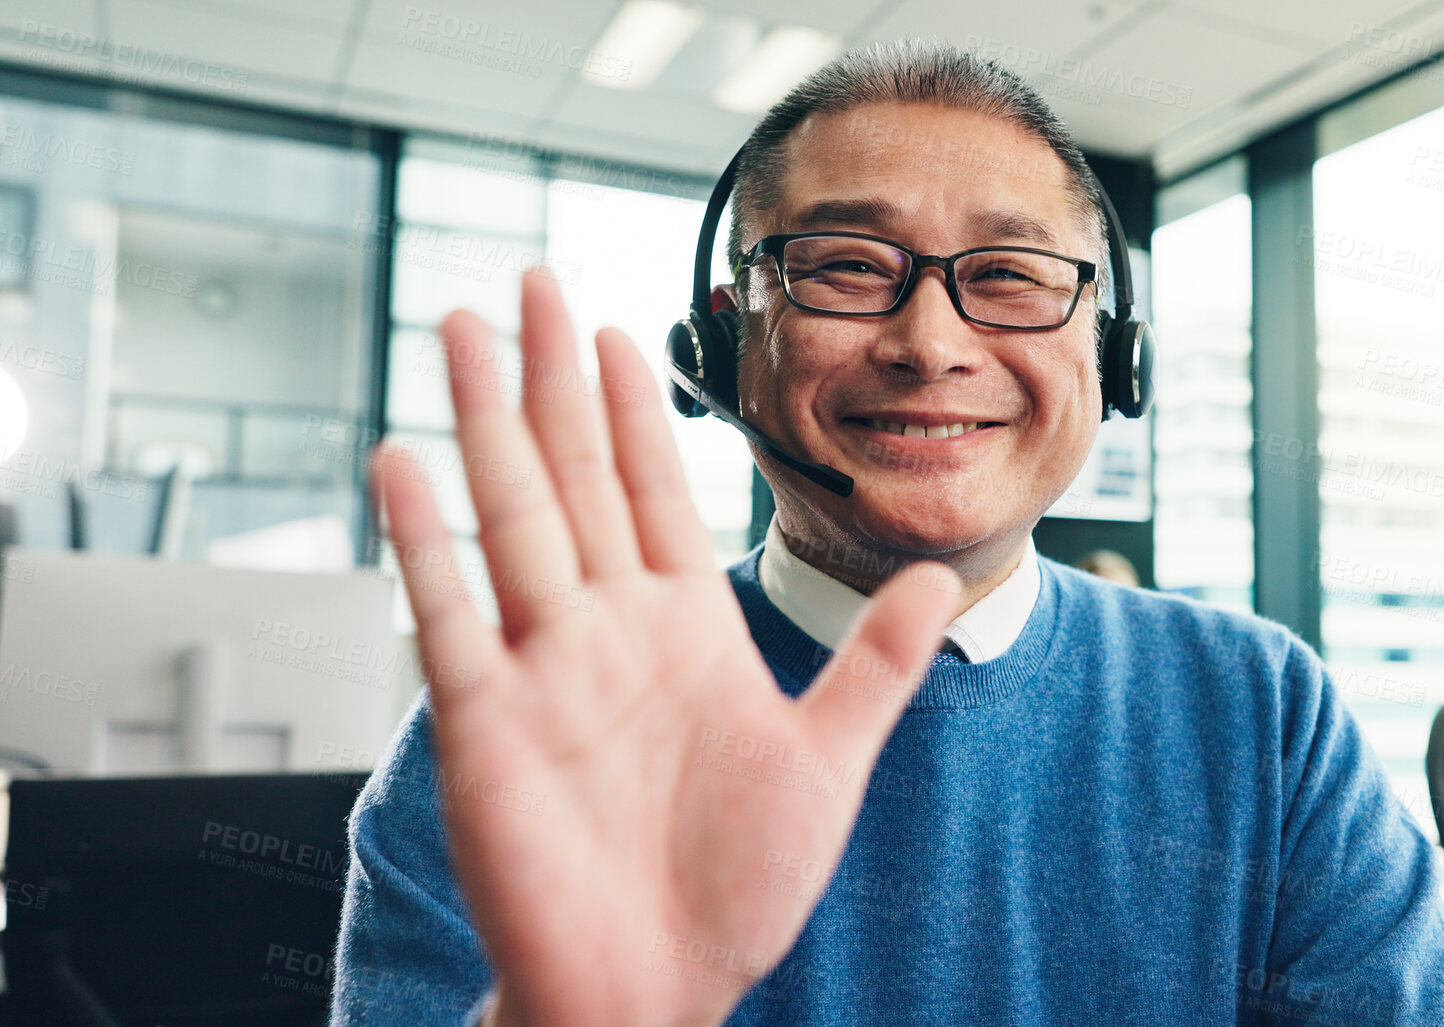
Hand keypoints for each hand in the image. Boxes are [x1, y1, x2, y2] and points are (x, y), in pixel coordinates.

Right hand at [371, 267, 959, 1025]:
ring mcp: (541, 666)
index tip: (624, 330)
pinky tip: (405, 460)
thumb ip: (877, 667)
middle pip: (573, 473)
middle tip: (530, 281)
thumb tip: (936, 580)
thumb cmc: (735, 889)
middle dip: (553, 376)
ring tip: (464, 331)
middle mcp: (605, 630)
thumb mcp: (830, 762)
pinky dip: (425, 537)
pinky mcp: (485, 720)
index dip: (638, 409)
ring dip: (486, 421)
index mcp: (684, 630)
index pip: (654, 490)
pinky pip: (448, 610)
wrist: (657, 987)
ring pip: (510, 514)